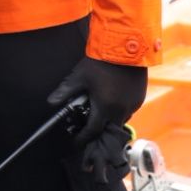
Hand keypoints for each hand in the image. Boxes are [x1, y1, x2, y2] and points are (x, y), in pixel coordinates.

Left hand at [48, 56, 147, 175]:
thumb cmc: (101, 63)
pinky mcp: (140, 99)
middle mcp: (121, 110)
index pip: (93, 130)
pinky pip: (129, 112)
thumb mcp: (79, 77)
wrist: (126, 48)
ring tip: (100, 118)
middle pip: (108, 129)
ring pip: (120, 121)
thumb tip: (51, 102)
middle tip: (88, 132)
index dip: (83, 138)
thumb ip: (65, 91)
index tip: (77, 142)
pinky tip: (112, 105)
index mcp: (105, 107)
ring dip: (110, 122)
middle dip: (98, 132)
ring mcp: (133, 105)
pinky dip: (119, 112)